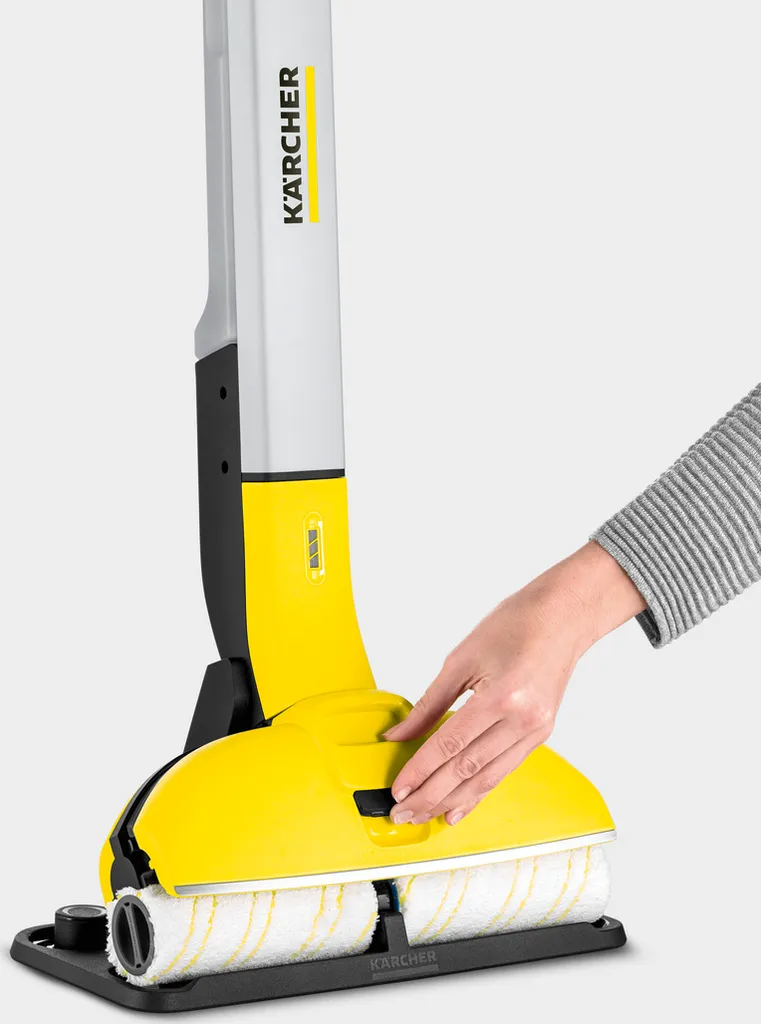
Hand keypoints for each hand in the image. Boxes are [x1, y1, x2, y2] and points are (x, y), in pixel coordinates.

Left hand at [385, 541, 644, 826]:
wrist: (561, 617)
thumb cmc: (514, 626)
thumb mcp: (461, 659)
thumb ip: (428, 703)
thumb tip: (400, 735)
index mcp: (501, 697)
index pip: (450, 744)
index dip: (420, 769)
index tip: (397, 787)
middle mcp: (523, 720)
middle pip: (467, 770)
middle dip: (430, 795)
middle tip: (402, 812)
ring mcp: (535, 731)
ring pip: (486, 779)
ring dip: (451, 801)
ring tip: (422, 814)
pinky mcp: (540, 735)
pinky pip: (503, 771)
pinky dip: (478, 792)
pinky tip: (457, 808)